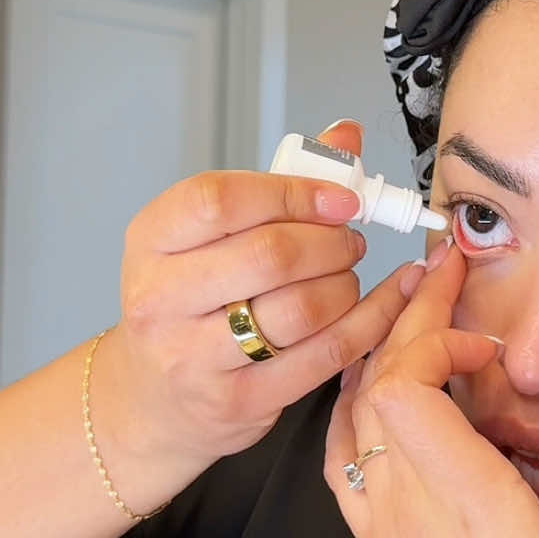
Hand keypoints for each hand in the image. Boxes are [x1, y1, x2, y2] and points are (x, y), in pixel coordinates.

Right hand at [96, 120, 427, 493]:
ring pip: (301, 308)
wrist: (152, 398)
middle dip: (330, 241)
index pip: (221, 200)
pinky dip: (369, 322)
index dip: (293, 192)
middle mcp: (161, 299)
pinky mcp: (240, 401)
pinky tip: (387, 301)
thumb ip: (276, 185)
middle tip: (350, 240)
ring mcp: (195, 357)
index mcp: (151, 241)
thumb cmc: (189, 302)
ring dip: (346, 283)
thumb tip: (346, 136)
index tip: (340, 198)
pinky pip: (325, 355)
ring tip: (347, 274)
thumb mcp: (209, 237)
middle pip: (269, 255)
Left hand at [322, 236, 538, 537]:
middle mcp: (409, 512)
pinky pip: (339, 460)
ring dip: (377, 354)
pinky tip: (375, 386)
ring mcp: (383, 531)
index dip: (436, 343)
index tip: (490, 349)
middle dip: (406, 316)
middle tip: (443, 271)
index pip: (406, 391)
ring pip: (348, 416)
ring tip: (412, 308)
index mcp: (468, 509)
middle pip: (375, 385)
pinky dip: (350, 408)